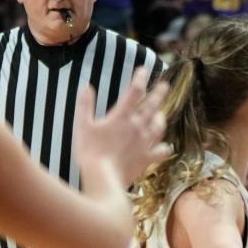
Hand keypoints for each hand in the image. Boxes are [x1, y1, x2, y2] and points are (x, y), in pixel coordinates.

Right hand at [74, 70, 168, 189]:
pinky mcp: (147, 158)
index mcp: (122, 116)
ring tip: (162, 114)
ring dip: (161, 117)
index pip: (134, 91)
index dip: (140, 78)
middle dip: (159, 93)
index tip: (144, 69)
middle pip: (153, 105)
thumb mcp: (82, 125)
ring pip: (159, 126)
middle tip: (165, 85)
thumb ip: (85, 105)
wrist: (102, 177)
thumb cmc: (90, 152)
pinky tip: (165, 146)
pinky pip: (161, 151)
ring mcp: (144, 142)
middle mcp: (137, 127)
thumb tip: (86, 87)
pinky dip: (164, 147)